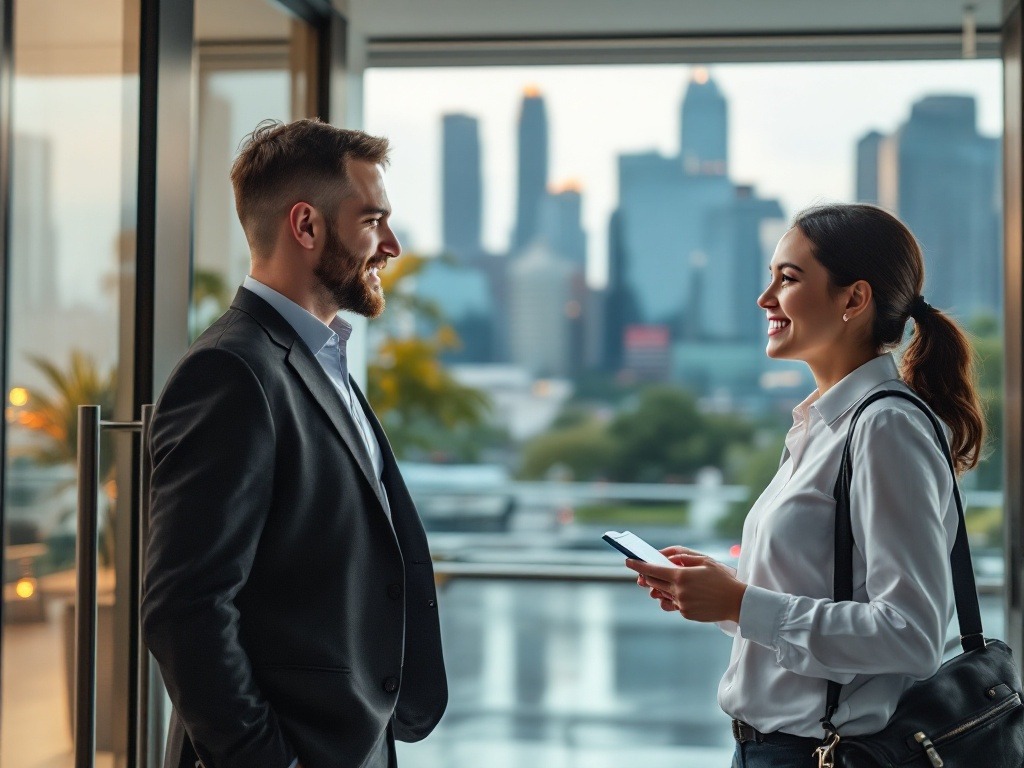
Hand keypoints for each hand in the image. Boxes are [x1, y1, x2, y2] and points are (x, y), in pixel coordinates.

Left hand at [627, 552, 746, 622]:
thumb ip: (682, 556)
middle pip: (653, 583)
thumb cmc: (721, 578)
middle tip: (642, 572)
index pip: (652, 570)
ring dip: (660, 588)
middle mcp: (678, 591)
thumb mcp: (704, 560)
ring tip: (666, 583)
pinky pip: (673, 604)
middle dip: (645, 576)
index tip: (628, 561)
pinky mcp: (686, 614)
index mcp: (681, 576)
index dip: (638, 565)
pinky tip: (683, 593)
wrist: (737, 602)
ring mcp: (681, 604)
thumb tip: (665, 556)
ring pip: (661, 594)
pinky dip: (674, 597)